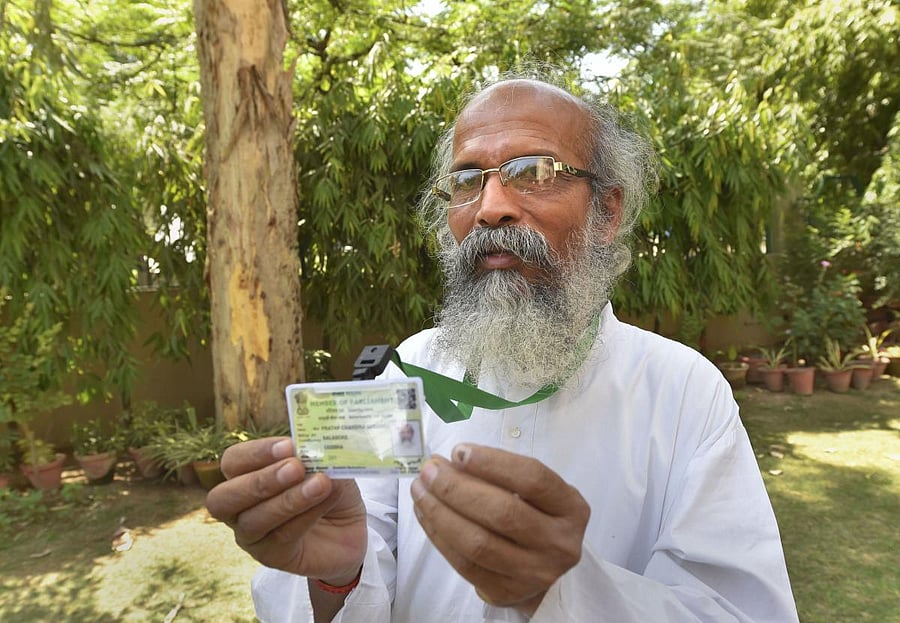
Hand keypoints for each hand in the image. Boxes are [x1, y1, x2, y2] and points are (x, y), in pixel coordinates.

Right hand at [206, 437, 366, 584]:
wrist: (352, 530)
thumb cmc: (330, 489)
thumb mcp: (326, 464)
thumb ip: (314, 454)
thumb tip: (311, 446)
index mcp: (244, 475)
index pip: (233, 461)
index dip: (256, 452)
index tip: (288, 445)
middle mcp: (238, 507)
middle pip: (223, 497)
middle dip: (260, 480)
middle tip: (295, 467)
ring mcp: (251, 536)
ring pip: (254, 520)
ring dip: (288, 500)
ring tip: (320, 484)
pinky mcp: (271, 556)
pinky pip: (282, 537)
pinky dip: (306, 516)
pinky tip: (326, 501)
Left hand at [410, 444, 589, 614]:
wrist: (547, 570)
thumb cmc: (536, 517)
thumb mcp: (534, 492)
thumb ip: (499, 474)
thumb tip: (447, 461)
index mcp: (571, 508)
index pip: (533, 479)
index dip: (493, 462)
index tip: (459, 450)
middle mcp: (558, 543)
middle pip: (503, 512)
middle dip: (457, 487)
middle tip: (430, 470)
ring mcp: (534, 573)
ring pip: (478, 543)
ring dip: (440, 512)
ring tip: (420, 489)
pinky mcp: (506, 592)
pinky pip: (464, 564)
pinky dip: (438, 536)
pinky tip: (425, 513)